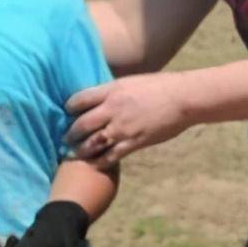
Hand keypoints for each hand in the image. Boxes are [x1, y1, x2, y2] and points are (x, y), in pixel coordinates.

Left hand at [65, 73, 191, 167]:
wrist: (183, 98)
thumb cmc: (160, 87)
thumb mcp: (131, 82)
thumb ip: (114, 90)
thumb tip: (101, 96)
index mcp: (112, 91)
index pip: (80, 99)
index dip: (69, 108)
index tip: (66, 113)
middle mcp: (113, 109)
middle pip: (82, 124)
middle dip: (70, 134)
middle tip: (64, 139)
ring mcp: (123, 127)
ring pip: (93, 143)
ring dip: (81, 151)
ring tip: (74, 155)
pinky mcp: (135, 142)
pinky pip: (112, 155)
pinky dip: (100, 161)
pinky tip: (95, 164)